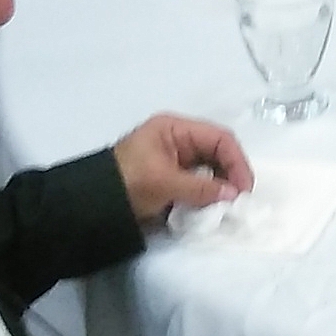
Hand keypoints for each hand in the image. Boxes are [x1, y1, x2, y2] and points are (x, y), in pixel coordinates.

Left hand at [111, 113, 252, 228]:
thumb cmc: (127, 183)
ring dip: (220, 186)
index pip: (219, 138)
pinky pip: (198, 182)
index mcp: (175, 129)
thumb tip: (233, 195)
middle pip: (217, 152)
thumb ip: (201, 188)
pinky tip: (212, 207)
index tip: (244, 188)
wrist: (91, 206)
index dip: (236, 161)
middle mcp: (178, 139)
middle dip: (230, 174)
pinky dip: (208, 194)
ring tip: (227, 206)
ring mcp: (175, 159)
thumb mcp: (164, 183)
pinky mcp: (172, 178)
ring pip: (210, 169)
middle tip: (239, 200)